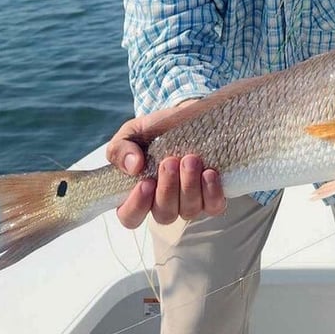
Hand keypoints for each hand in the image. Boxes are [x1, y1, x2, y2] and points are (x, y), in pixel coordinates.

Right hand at [105, 107, 226, 228]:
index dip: (137, 206)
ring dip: (189, 185)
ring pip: (188, 210)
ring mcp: (189, 202)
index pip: (130, 217)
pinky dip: (212, 192)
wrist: (187, 116)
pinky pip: (214, 206)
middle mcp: (164, 203)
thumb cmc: (155, 130)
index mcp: (139, 193)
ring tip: (191, 160)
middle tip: (170, 161)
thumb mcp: (131, 133)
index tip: (145, 183)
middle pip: (164, 214)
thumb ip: (120, 149)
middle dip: (168, 188)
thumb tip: (133, 166)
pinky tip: (209, 173)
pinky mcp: (212, 196)